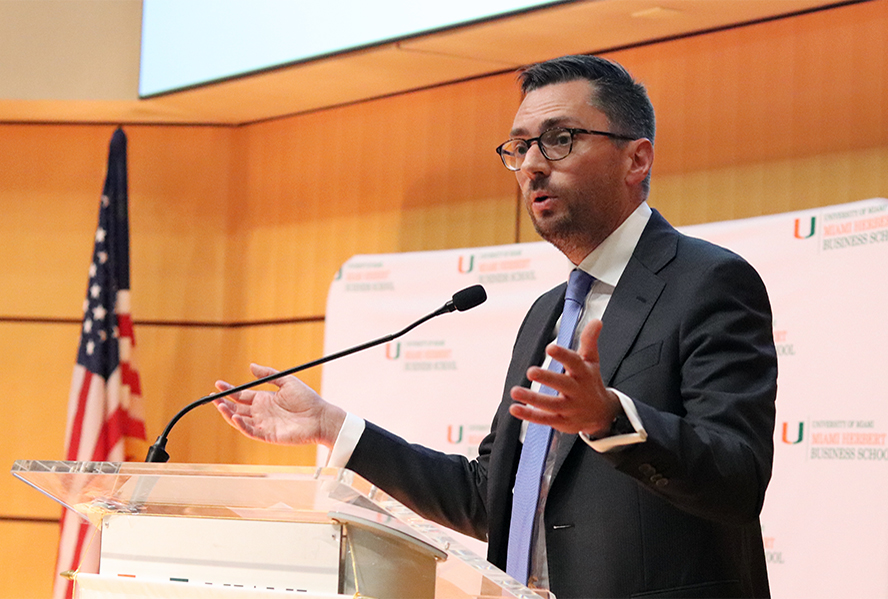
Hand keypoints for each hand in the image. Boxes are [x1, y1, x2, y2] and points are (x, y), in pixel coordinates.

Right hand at [213, 363, 345, 447]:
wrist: (320, 417)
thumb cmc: (307, 399)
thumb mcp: (287, 381)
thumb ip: (268, 375)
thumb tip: (250, 366)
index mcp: (265, 399)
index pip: (242, 395)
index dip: (229, 391)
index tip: (218, 384)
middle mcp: (262, 412)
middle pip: (237, 408)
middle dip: (223, 403)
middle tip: (212, 397)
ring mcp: (264, 424)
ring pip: (240, 420)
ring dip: (228, 414)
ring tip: (219, 405)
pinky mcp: (268, 435)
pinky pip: (251, 431)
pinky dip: (241, 425)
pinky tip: (235, 417)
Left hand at [509, 319, 619, 436]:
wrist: (602, 414)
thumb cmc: (591, 382)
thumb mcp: (592, 361)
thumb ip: (589, 341)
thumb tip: (597, 321)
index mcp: (583, 373)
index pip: (574, 362)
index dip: (563, 355)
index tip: (550, 348)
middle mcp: (577, 391)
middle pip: (562, 384)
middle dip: (547, 378)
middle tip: (530, 371)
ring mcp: (569, 408)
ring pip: (550, 404)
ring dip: (532, 399)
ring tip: (514, 391)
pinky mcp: (561, 421)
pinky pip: (544, 419)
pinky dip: (529, 415)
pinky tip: (514, 408)